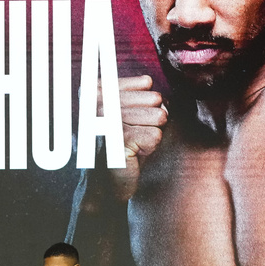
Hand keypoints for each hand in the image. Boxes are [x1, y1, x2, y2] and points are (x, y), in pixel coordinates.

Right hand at [107, 75, 167, 200]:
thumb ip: (144, 96)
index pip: (146, 83)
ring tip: (133, 143)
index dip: (147, 104)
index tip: (131, 119)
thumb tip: (164, 98)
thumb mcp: (130, 113)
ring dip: (151, 133)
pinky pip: (156, 135)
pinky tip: (134, 153)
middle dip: (151, 120)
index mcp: (100, 89)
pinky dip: (150, 148)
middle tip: (133, 134)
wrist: (106, 183)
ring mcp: (109, 117)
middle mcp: (101, 99)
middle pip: (155, 98)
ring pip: (159, 116)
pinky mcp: (120, 136)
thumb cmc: (122, 146)